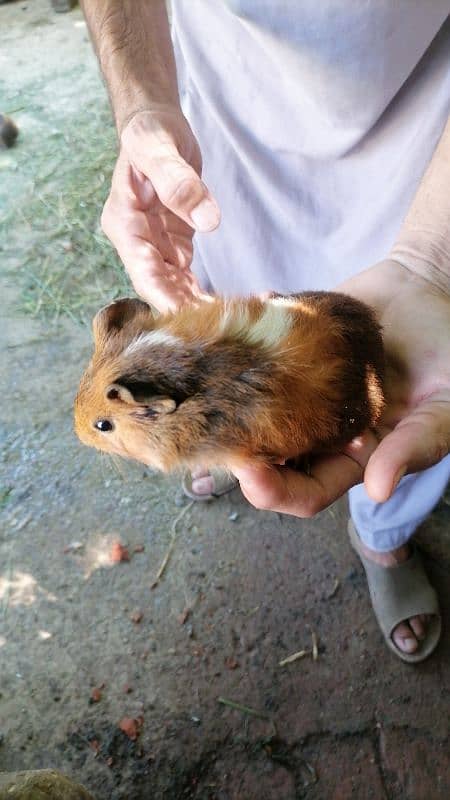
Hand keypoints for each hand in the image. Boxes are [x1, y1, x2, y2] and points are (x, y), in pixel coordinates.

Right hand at [101, 108, 219, 311]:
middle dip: (188, 310)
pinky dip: (204, 293)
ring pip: (174, 288)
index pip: (144, 272)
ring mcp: (155, 247)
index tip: (192, 319)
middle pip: (160, 288)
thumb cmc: (151, 132)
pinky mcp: (174, 247)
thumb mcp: (160, 148)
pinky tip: (230, 308)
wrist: (156, 126)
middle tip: (223, 328)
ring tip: (232, 324)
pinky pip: (186, 278)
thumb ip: (178, 182)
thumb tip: (208, 220)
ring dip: (198, 307)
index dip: (167, 299)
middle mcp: (137, 242)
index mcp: (124, 224)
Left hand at [232, 260, 449, 515]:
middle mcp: (318, 431)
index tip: (250, 474)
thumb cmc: (446, 353)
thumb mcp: (446, 403)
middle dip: (236, 454)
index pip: (308, 492)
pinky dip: (241, 346)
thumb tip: (378, 489)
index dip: (277, 492)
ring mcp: (296, 392)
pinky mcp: (284, 354)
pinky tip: (242, 324)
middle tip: (215, 430)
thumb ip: (417, 444)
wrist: (425, 289)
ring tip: (212, 386)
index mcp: (355, 457)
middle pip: (266, 460)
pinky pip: (253, 357)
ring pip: (248, 414)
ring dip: (226, 405)